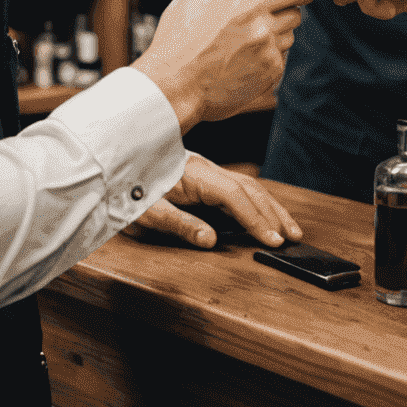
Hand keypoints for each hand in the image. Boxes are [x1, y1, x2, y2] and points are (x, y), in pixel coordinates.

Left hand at [126, 156, 302, 248]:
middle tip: (292, 237)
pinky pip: (239, 190)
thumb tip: (211, 240)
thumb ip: (179, 225)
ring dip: (270, 207)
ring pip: (248, 187)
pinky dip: (257, 203)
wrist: (114, 166)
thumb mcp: (146, 212)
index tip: (272, 239)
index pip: (234, 195)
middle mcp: (206, 170)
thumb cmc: (128, 190)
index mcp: (195, 175)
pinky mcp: (205, 179)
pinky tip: (266, 215)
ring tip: (290, 228)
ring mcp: (207, 172)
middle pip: (250, 188)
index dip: (256, 218)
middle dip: (273, 213)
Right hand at [133, 0, 314, 131]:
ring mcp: (264, 37)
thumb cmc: (179, 41)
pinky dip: (273, 49)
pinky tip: (250, 53)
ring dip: (282, 22)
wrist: (174, 86)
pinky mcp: (271, 63)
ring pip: (294, 19)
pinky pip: (286, 47)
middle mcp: (250, 7)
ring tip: (254, 32)